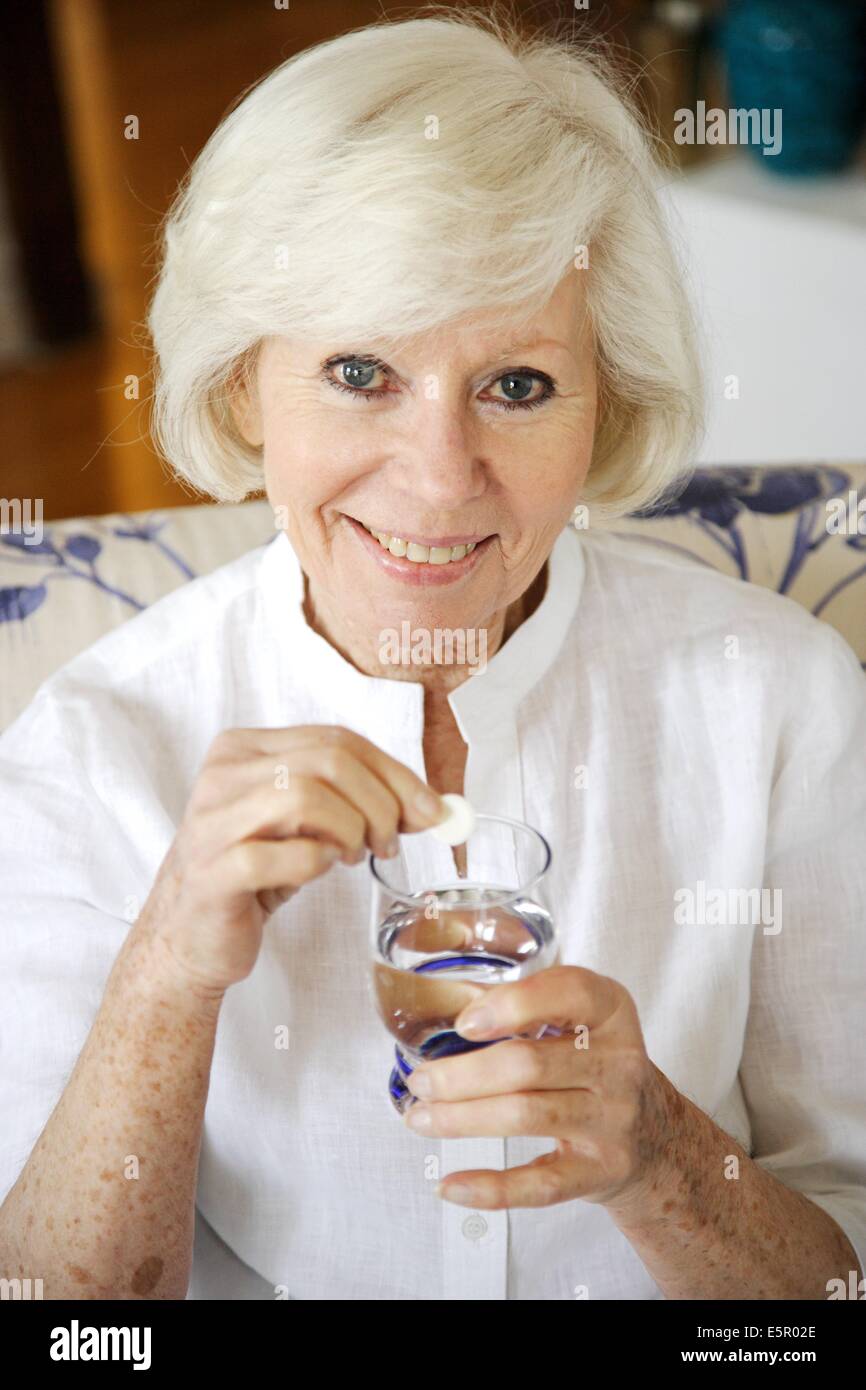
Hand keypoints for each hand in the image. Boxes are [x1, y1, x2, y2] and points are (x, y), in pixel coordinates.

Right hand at [140, 725, 443, 997]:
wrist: (190, 934)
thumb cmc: (254, 872)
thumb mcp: (305, 823)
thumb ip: (354, 800)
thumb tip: (429, 806)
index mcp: (245, 748)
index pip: (337, 739)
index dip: (394, 774)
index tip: (430, 811)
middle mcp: (223, 773)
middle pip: (327, 761)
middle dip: (380, 803)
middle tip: (390, 842)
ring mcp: (212, 821)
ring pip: (303, 796)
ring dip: (350, 830)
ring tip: (353, 857)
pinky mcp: (213, 871)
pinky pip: (283, 854)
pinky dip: (316, 863)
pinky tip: (316, 871)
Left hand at [402, 964, 671, 1211]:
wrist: (656, 1136)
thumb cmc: (598, 1066)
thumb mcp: (583, 1020)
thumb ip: (529, 1004)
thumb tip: (451, 1005)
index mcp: (612, 1013)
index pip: (571, 993)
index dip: (513, 1004)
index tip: (464, 1022)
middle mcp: (619, 1065)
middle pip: (529, 1064)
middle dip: (461, 1074)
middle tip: (421, 1080)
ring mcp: (612, 1121)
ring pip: (526, 1117)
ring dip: (461, 1119)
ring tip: (420, 1118)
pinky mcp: (599, 1172)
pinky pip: (539, 1185)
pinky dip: (489, 1188)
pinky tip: (450, 1184)